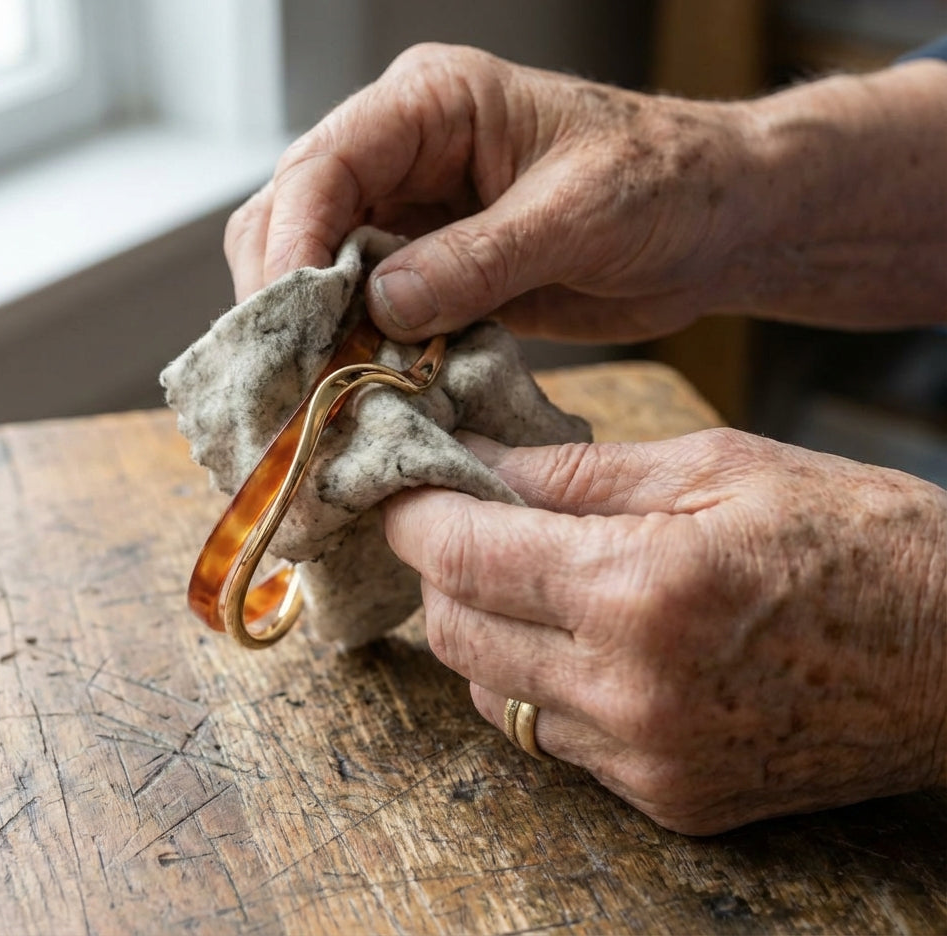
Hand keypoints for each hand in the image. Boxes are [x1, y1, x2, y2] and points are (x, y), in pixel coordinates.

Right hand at [225, 44, 946, 341]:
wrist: (716, 224)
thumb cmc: (668, 185)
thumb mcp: (579, 214)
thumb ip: (480, 258)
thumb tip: (381, 304)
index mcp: (433, 104)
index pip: (324, 164)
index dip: (293, 244)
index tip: (289, 321)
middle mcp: (405, 151)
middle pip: (295, 214)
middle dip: (284, 295)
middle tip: (290, 375)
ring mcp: (413, 212)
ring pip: (319, 267)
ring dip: (313, 330)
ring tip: (317, 392)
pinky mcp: (432, 268)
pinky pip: (366, 308)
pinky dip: (356, 349)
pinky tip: (361, 389)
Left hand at [383, 429, 946, 833]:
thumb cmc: (857, 538)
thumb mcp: (717, 466)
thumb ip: (578, 472)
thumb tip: (479, 460)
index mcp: (641, 588)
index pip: (463, 555)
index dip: (415, 515)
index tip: (403, 489)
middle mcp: (630, 690)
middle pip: (456, 630)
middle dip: (439, 570)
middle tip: (465, 522)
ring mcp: (647, 759)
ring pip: (492, 691)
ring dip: (485, 629)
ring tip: (530, 578)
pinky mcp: (668, 799)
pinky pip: (553, 737)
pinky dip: (541, 683)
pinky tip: (584, 639)